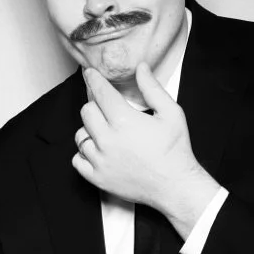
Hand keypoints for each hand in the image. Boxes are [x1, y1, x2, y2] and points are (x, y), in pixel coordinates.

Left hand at [73, 61, 216, 238]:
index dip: (93, 79)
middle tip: (106, 107)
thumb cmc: (176, 150)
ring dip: (90, 130)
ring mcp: (101, 161)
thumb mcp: (171, 113)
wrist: (176, 186)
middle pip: (86, 111)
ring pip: (80, 135)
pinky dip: (84, 153)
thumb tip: (141, 67)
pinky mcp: (98, 178)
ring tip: (106, 131)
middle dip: (95, 105)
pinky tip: (98, 150)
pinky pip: (77, 160)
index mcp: (124, 121)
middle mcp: (108, 140)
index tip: (89, 73)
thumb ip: (152, 88)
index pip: (100, 93)